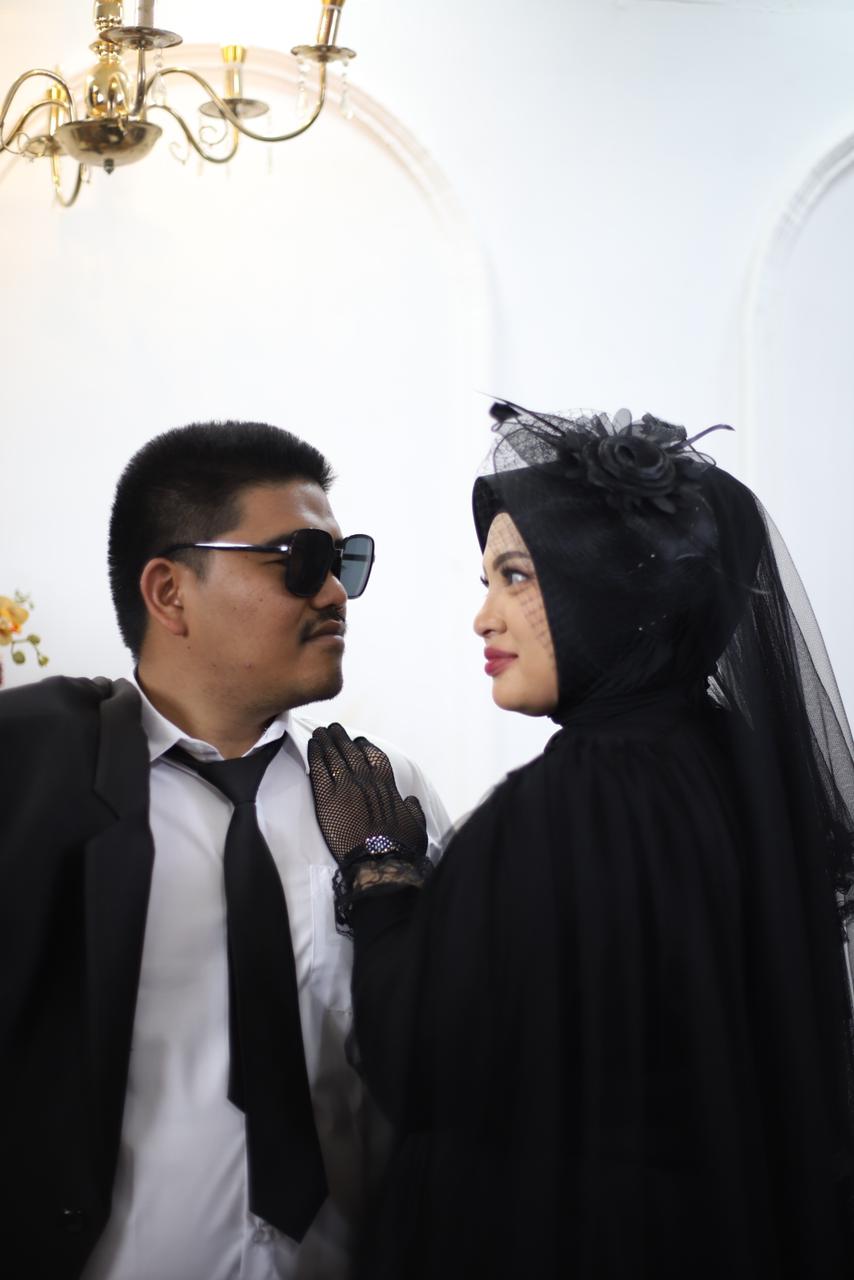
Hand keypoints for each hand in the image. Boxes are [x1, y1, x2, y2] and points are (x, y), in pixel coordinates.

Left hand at [308, 723, 426, 866]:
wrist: (380, 862)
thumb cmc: (400, 848)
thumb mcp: (416, 827)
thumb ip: (414, 810)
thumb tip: (411, 800)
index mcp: (387, 786)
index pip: (375, 757)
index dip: (365, 747)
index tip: (359, 741)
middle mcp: (367, 782)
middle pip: (352, 752)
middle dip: (343, 739)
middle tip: (335, 729)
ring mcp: (347, 788)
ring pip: (335, 756)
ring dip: (327, 741)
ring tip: (320, 731)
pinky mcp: (328, 799)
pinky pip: (319, 769)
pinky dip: (315, 754)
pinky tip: (311, 745)